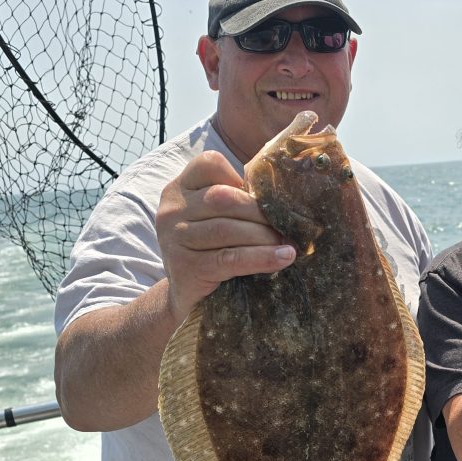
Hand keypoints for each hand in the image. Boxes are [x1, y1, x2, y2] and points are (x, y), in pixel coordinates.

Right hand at [156, 150, 295, 323]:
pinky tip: (283, 258)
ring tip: (289, 245)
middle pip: (223, 198)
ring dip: (265, 237)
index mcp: (179, 188)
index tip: (261, 200)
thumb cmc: (210, 251)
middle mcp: (171, 209)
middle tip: (287, 227)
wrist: (186, 297)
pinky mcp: (186, 267)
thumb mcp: (214, 218)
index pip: (210, 163)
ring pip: (228, 229)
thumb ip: (235, 201)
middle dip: (261, 213)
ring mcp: (174, 238)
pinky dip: (261, 257)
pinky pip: (230, 258)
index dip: (240, 178)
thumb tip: (284, 196)